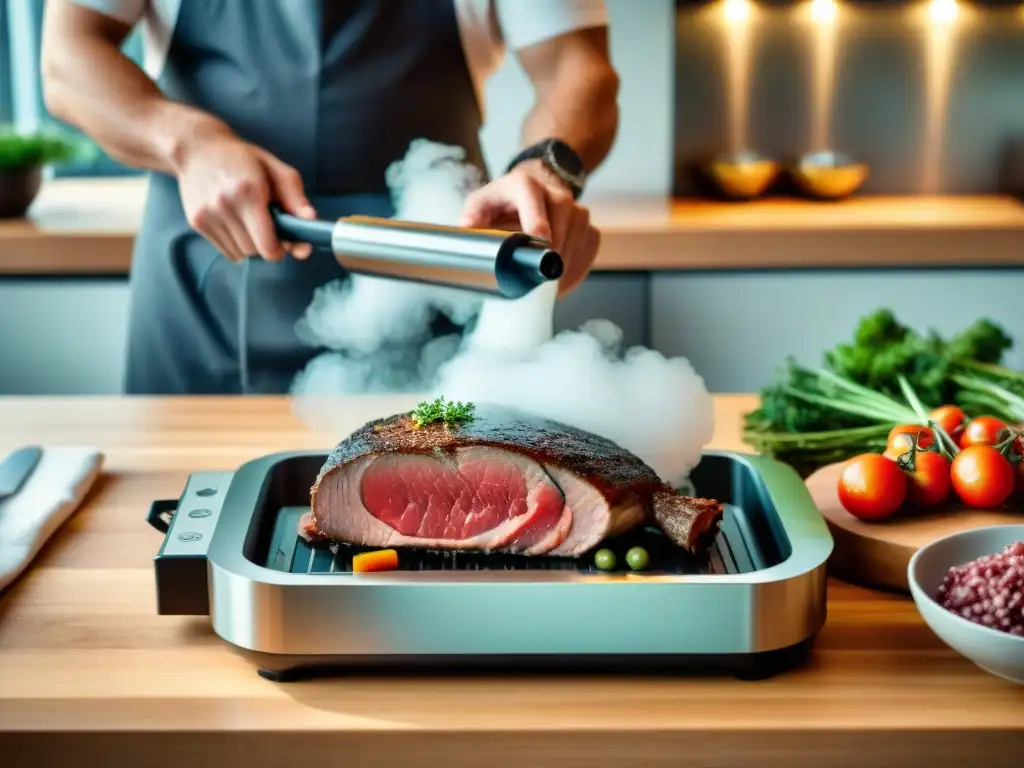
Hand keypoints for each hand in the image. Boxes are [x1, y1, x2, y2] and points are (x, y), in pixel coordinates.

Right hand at [174, 123, 316, 261]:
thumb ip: (296, 197)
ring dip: (251, 245)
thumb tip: (310, 220)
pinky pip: (226, 250)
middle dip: (266, 245)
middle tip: (269, 227)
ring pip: (240, 254)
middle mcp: (224, 205)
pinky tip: (235, 222)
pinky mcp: (196, 222)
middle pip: (254, 252)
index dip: (280, 249)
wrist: (197, 149)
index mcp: (248, 192)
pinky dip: (236, 244)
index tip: (285, 242)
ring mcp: (207, 215)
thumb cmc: (241, 158)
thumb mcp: (276, 169)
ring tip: (250, 221)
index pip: (267, 246)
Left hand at [459, 160, 598, 294]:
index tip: (540, 250)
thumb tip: (467, 232)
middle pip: (562, 228)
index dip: (539, 228)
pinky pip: (588, 250)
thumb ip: (473, 217)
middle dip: (549, 259)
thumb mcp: (482, 202)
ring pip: (579, 241)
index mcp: (525, 186)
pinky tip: (560, 282)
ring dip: (564, 269)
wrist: (538, 183)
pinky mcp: (589, 224)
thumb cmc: (505, 199)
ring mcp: (577, 209)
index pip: (536, 206)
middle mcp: (556, 194)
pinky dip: (575, 271)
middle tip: (536, 282)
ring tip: (546, 286)